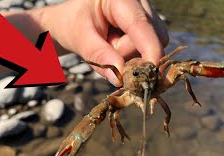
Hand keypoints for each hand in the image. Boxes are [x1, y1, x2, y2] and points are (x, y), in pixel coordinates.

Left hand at [40, 0, 168, 85]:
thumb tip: (119, 78)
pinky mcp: (149, 25)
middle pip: (151, 36)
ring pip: (152, 44)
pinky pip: (149, 46)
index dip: (149, 49)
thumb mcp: (79, 38)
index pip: (140, 23)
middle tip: (106, 56)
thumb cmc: (71, 23)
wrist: (70, 19)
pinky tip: (117, 47)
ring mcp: (146, 12)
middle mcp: (138, 1)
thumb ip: (98, 55)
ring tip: (108, 47)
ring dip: (130, 56)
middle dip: (130, 55)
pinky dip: (133, 55)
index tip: (151, 72)